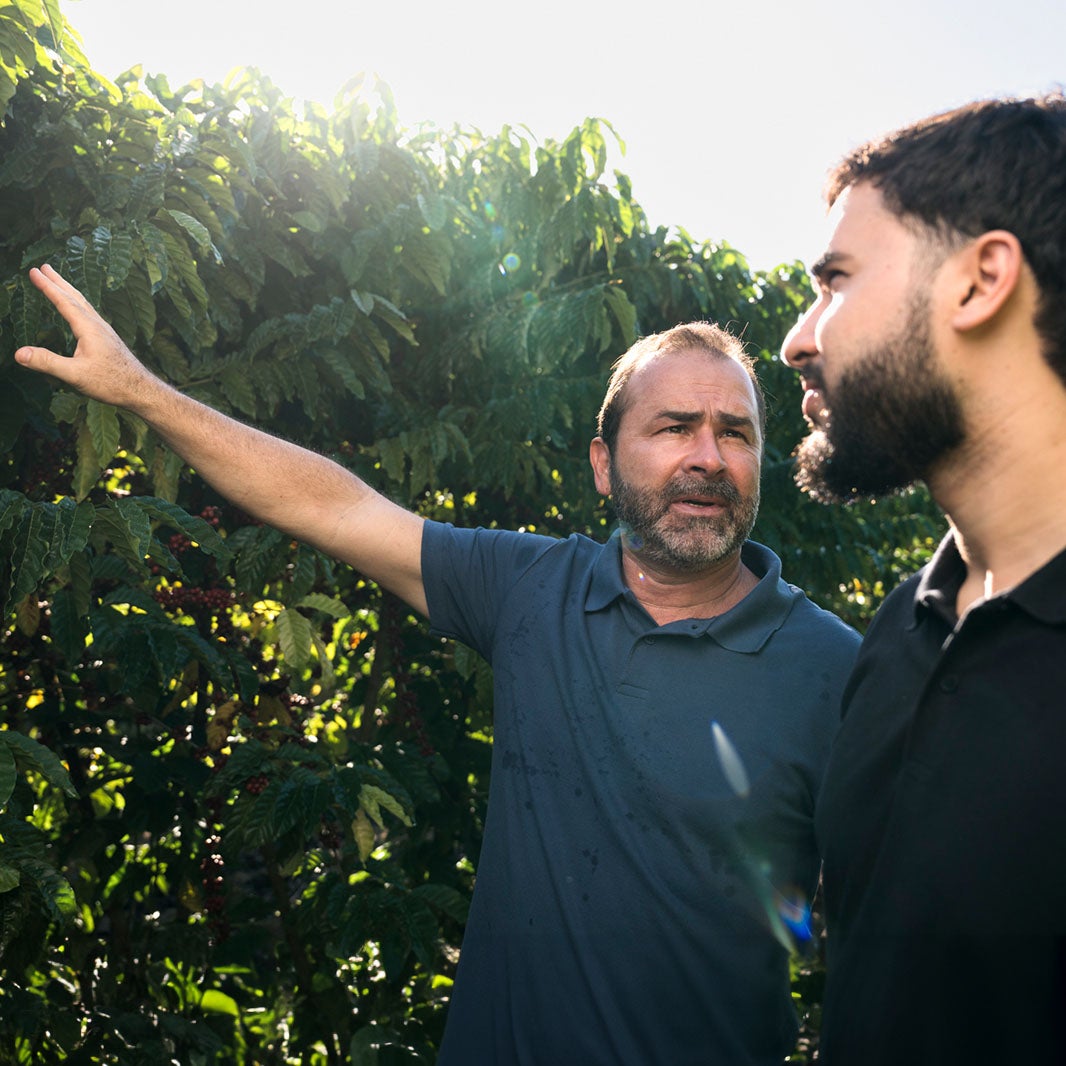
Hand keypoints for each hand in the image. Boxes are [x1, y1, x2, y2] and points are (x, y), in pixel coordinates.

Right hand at [14, 264, 163, 411]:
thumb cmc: (112, 383)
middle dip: (58, 281)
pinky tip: (79, 312)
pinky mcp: (108, 340)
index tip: (33, 271)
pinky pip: (90, 315)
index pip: (64, 301)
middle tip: (44, 266)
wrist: (141, 390)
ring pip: (84, 305)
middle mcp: (98, 325)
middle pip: (75, 297)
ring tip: (58, 282)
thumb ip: (48, 362)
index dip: (47, 286)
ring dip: (69, 291)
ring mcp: (105, 331)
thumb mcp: (75, 375)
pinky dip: (79, 305)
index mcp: (88, 328)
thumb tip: (19, 353)